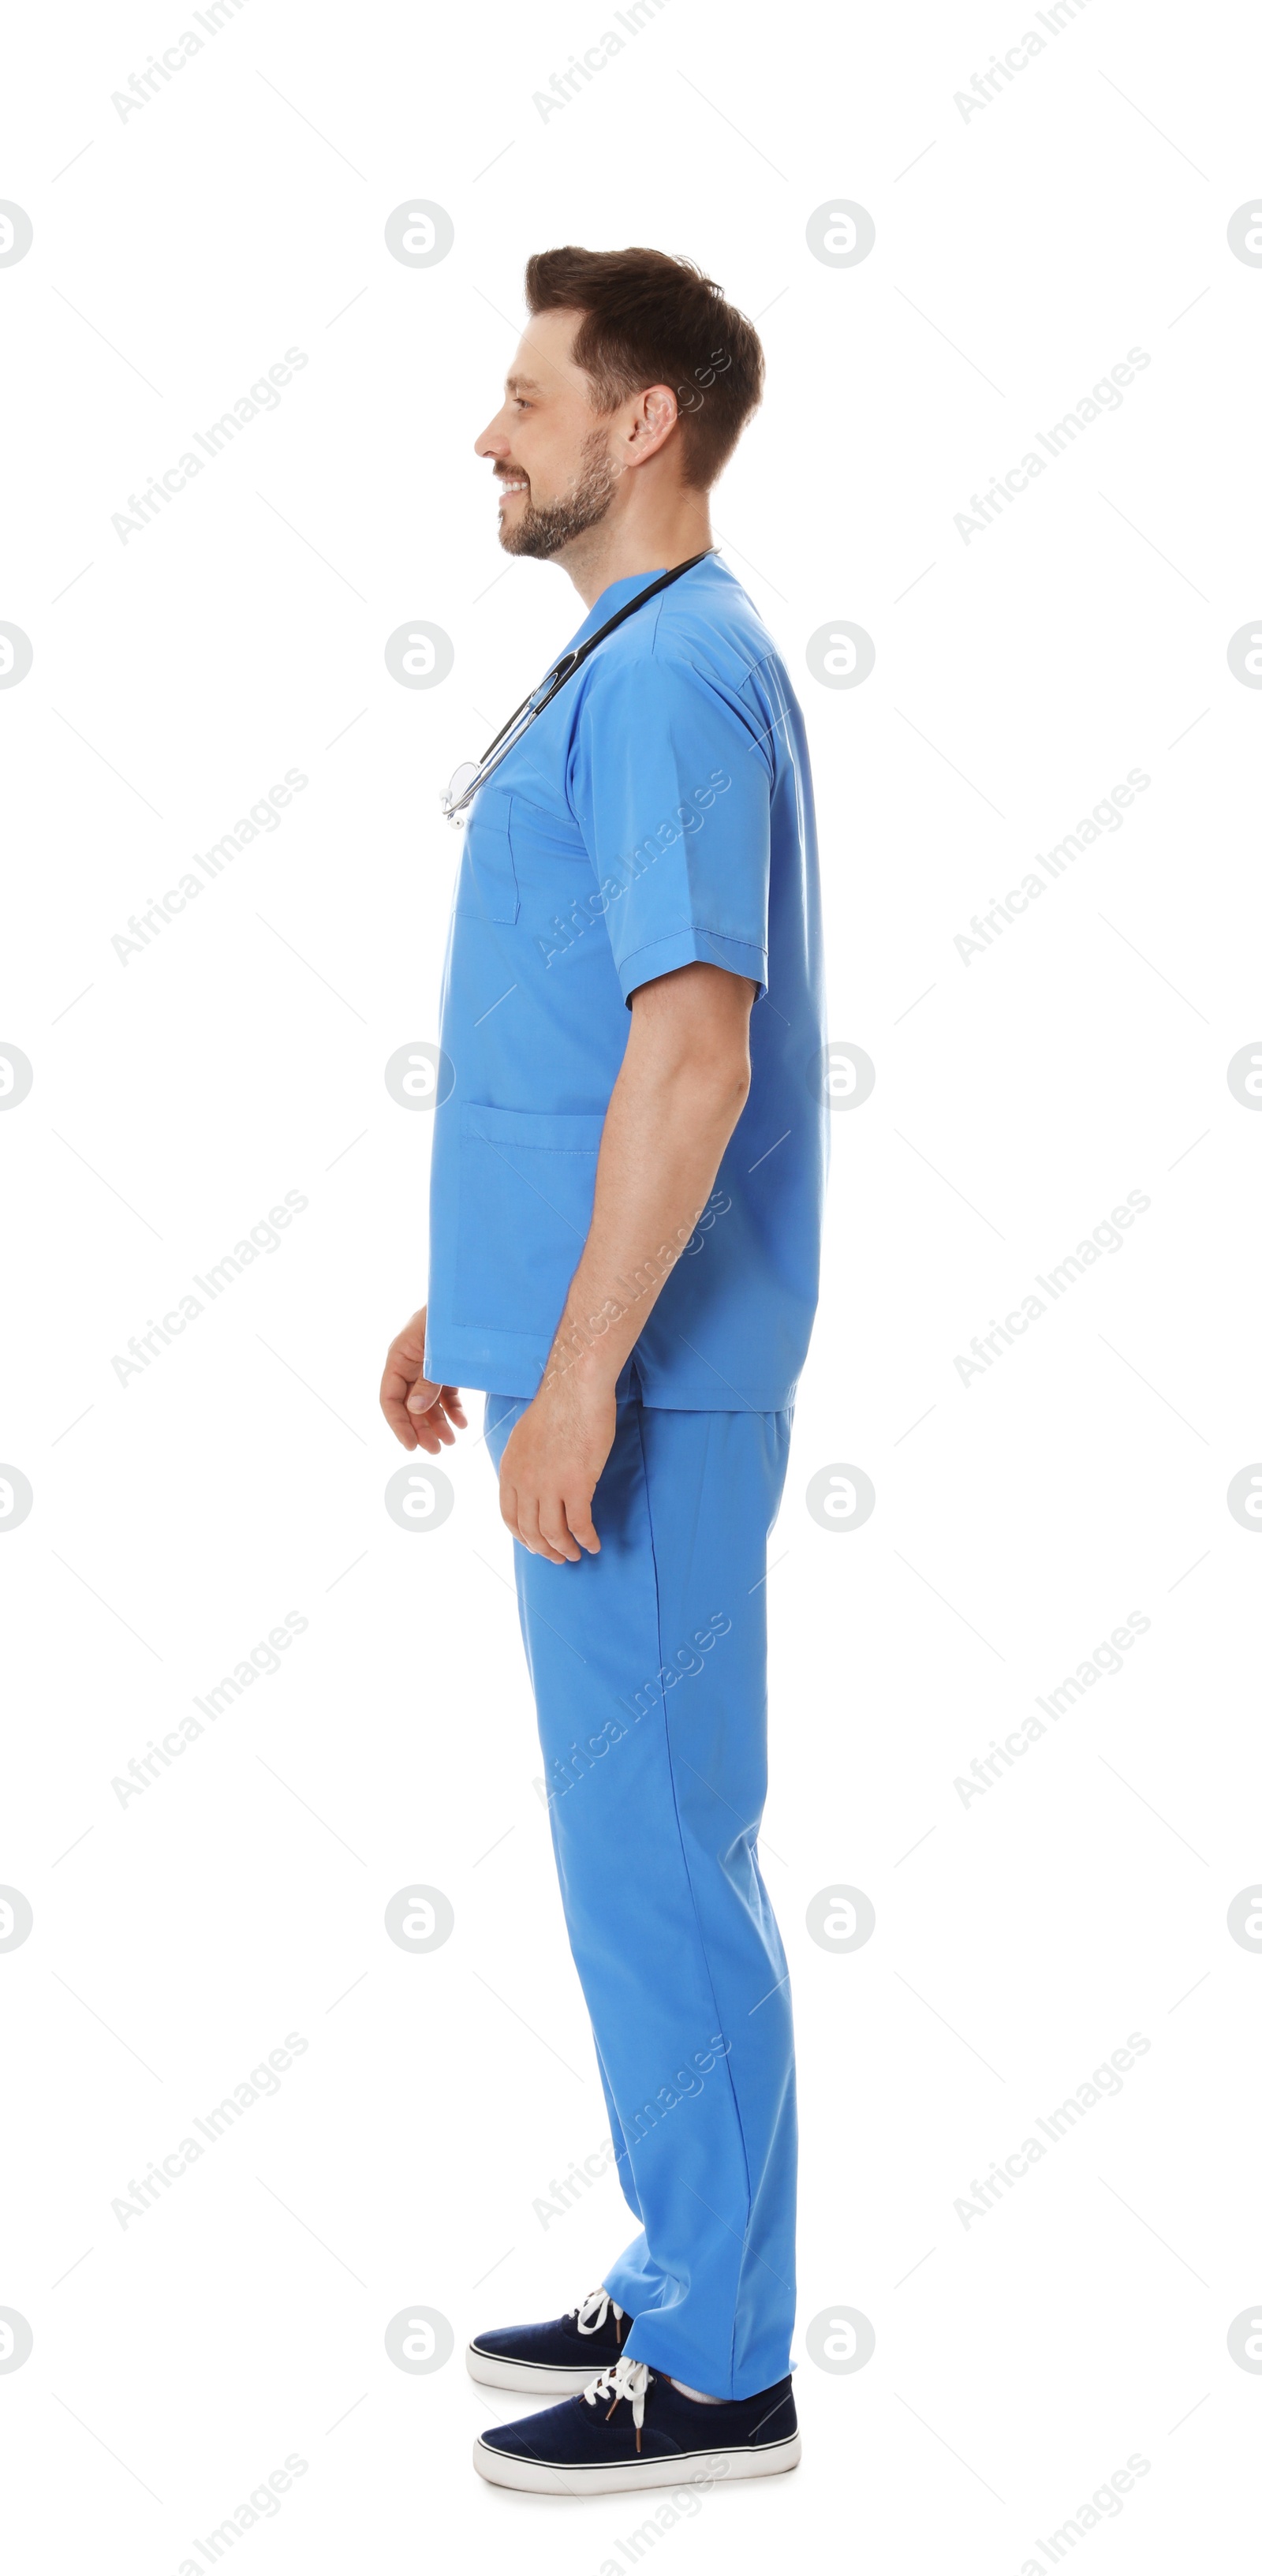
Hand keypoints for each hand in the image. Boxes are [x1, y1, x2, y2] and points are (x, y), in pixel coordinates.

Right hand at [379, 1306, 466, 1454]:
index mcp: (399, 1357)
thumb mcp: (438, 1352)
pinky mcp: (445, 1365)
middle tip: (437, 1450)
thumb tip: (415, 1410)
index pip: (389, 1398)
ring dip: (437, 1423)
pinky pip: (444, 1393)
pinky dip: (452, 1409)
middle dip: (421, 1429)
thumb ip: (427, 1381)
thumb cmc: (450, 1320)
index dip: (398, 1424)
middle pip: (409, 1404)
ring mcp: (427, 1364)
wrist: (473, 1299)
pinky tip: (462, 1423)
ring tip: (451, 1441)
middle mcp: (410, 1363)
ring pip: (427, 1401)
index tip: (411, 1446)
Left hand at [499, 1359, 615, 1562]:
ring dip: (564, 1549)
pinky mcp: (577, 1486)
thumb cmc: (556, 1406)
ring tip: (575, 1555)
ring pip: (553, 1533)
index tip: (534, 1544)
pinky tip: (594, 1544)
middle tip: (557, 1557)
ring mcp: (549, 1486)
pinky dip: (586, 1539)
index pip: (509, 1517)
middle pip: (530, 1531)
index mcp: (510, 1471)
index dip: (522, 1536)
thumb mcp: (525, 1438)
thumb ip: (525, 1464)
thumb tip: (533, 1482)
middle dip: (544, 1549)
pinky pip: (579, 1525)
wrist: (574, 1390)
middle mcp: (525, 1483)